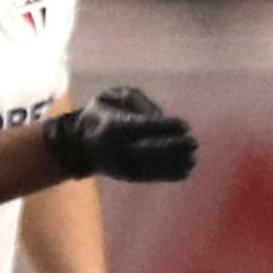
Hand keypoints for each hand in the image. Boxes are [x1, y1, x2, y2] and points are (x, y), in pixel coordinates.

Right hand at [42, 86, 196, 182]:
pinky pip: (149, 176)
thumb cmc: (103, 114)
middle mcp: (115, 147)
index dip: (165, 127)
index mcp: (112, 125)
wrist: (80, 144)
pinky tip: (186, 170)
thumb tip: (159, 116)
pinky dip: (168, 174)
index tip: (184, 125)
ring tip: (192, 159)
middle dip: (173, 148)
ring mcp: (120, 164)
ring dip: (174, 163)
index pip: (141, 127)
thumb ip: (137, 101)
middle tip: (192, 143)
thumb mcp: (113, 97)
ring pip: (150, 165)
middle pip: (147, 149)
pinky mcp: (126, 175)